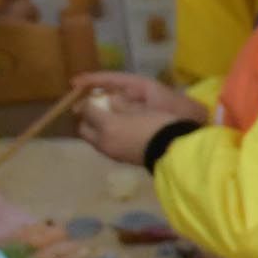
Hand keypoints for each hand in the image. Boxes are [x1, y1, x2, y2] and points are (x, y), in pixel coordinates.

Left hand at [71, 74, 202, 165]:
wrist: (173, 150)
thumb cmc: (158, 125)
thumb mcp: (140, 109)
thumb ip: (121, 104)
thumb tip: (110, 100)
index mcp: (107, 125)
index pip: (87, 111)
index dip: (87, 102)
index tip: (92, 97)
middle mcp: (103, 140)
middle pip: (83, 129)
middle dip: (86, 119)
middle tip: (95, 111)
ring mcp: (110, 152)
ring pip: (93, 140)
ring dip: (95, 130)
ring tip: (107, 122)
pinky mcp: (119, 159)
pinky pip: (104, 146)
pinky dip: (105, 138)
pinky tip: (118, 134)